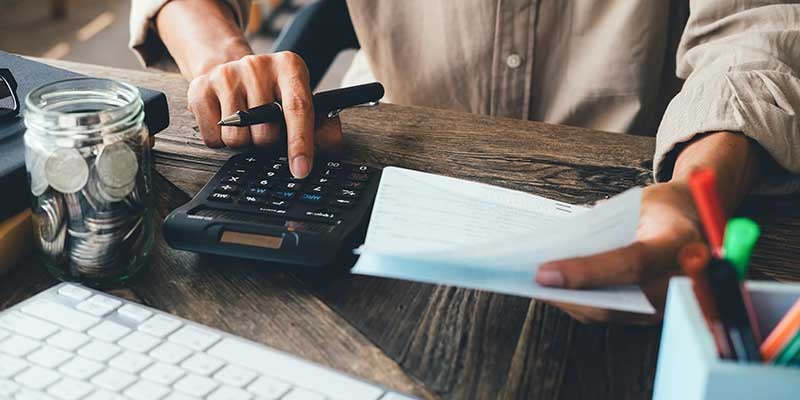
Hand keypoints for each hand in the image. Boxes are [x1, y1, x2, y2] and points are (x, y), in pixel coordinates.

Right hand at [186, 52, 342, 177]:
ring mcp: (226, 75)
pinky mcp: (200, 89)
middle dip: (268, 144)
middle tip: (266, 129)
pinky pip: (213, 139)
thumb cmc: (271, 92)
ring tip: (246, 124)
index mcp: (289, 67)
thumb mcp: (300, 99)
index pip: (298, 109)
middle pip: (265, 134)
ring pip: (236, 140)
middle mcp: (257, 66)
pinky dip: (221, 141)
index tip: (301, 170)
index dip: (300, 143)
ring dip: (244, 143)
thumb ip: (322, 126)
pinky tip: (226, 122)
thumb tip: (332, 149)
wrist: (228, 69)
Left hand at [535, 182, 701, 323]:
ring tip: (539, 288)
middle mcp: (682, 280)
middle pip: (617, 301)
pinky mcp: (658, 314)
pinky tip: (559, 292)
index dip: (585, 272)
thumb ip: (606, 225)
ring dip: (571, 303)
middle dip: (569, 295)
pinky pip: (615, 315)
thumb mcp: (638, 202)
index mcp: (680, 242)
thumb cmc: (660, 209)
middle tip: (533, 282)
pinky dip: (584, 305)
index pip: (631, 263)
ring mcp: (672, 304)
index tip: (544, 273)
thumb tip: (558, 247)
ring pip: (612, 314)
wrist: (694, 222)